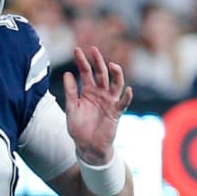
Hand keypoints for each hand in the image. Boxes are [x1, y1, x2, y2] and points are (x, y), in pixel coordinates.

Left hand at [63, 46, 131, 164]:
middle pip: (101, 73)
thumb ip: (70, 92)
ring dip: (116, 74)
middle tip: (94, 50)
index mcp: (88, 90)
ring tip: (112, 65)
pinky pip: (123, 102)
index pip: (86, 72)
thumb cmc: (78, 127)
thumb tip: (67, 73)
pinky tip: (129, 90)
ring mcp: (109, 101)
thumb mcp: (71, 108)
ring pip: (116, 83)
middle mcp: (100, 93)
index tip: (77, 50)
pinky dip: (127, 96)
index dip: (82, 61)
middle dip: (98, 61)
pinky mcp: (116, 112)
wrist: (87, 146)